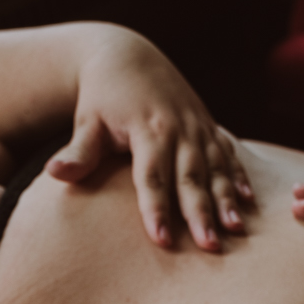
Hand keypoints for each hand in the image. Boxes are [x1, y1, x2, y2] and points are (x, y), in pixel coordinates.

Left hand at [44, 31, 253, 250]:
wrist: (127, 55)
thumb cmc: (102, 96)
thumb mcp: (87, 121)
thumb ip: (78, 151)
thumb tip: (55, 173)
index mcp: (148, 128)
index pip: (152, 177)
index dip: (157, 209)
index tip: (161, 240)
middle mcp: (179, 128)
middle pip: (190, 177)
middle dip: (201, 213)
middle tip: (210, 248)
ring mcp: (198, 126)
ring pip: (216, 168)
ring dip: (227, 199)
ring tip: (235, 230)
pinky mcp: (209, 126)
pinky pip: (228, 153)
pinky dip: (239, 177)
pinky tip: (248, 203)